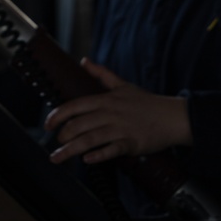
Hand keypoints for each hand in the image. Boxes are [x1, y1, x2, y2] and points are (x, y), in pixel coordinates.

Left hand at [43, 58, 191, 164]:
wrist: (172, 116)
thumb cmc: (147, 103)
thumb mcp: (123, 85)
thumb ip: (101, 74)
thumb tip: (84, 61)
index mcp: (106, 100)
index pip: (76, 106)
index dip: (58, 115)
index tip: (47, 124)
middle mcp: (111, 113)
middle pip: (79, 124)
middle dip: (63, 135)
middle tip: (56, 143)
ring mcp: (120, 129)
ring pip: (90, 139)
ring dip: (71, 150)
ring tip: (58, 157)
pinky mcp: (131, 143)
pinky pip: (111, 150)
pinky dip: (98, 155)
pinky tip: (87, 159)